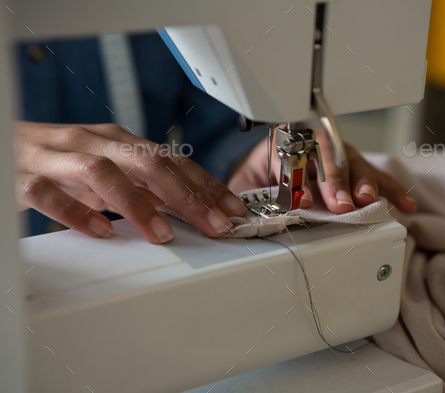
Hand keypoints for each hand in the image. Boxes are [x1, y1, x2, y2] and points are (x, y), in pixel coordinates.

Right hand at [15, 122, 247, 242]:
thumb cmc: (57, 161)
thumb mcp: (107, 170)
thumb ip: (141, 185)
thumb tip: (187, 206)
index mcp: (117, 141)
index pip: (172, 160)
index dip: (206, 185)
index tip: (233, 210)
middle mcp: (92, 143)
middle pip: (148, 162)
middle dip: (187, 195)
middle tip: (214, 225)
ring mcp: (57, 157)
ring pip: (103, 171)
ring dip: (137, 204)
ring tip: (162, 234)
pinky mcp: (23, 177)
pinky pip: (48, 191)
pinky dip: (75, 211)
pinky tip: (98, 231)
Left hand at [228, 127, 416, 213]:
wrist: (268, 170)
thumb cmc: (260, 178)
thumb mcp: (246, 186)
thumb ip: (251, 195)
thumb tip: (263, 208)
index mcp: (282, 142)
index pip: (291, 154)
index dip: (298, 177)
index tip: (303, 200)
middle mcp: (314, 143)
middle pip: (328, 154)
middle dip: (335, 180)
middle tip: (339, 204)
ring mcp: (338, 154)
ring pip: (353, 161)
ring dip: (362, 182)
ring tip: (366, 199)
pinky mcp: (355, 168)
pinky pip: (376, 176)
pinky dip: (390, 190)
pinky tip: (403, 203)